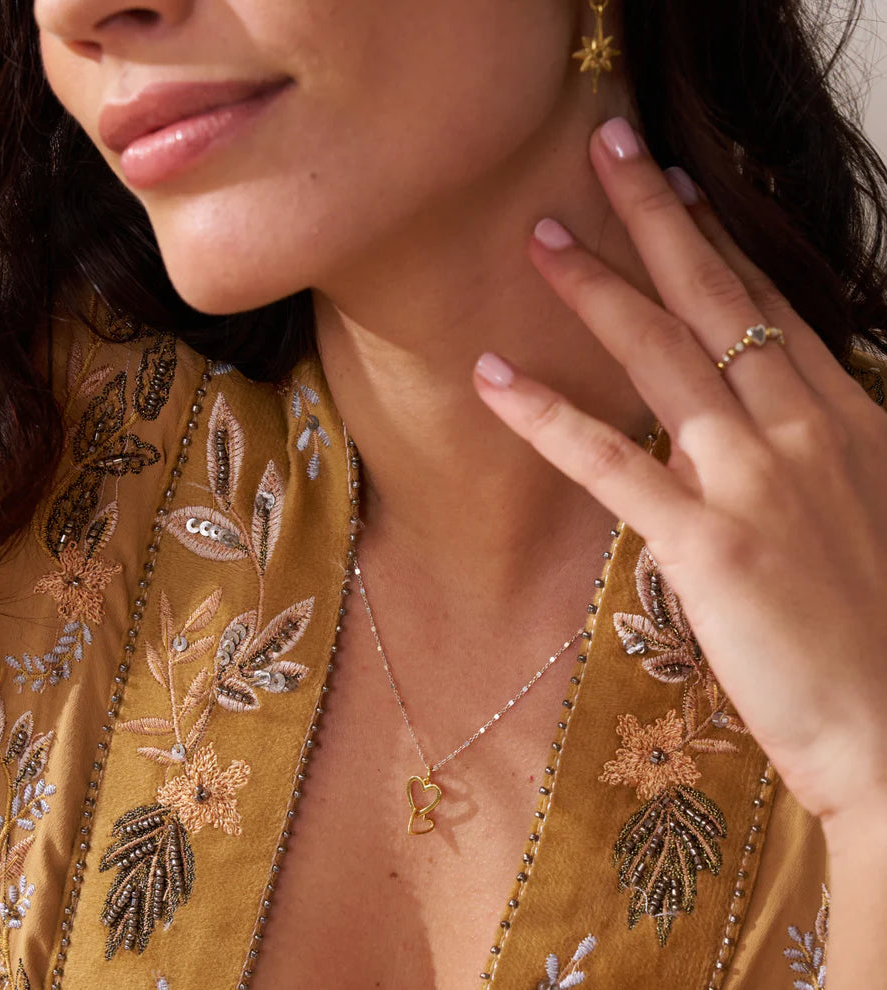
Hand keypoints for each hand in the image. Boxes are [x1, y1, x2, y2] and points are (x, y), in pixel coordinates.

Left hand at [473, 116, 886, 827]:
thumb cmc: (886, 634)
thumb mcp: (866, 516)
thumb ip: (810, 459)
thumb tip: (747, 426)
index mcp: (849, 422)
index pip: (772, 306)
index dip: (721, 240)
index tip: (680, 188)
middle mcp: (804, 433)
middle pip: (719, 302)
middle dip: (657, 219)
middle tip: (609, 149)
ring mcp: (756, 484)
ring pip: (664, 359)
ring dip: (598, 289)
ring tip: (543, 236)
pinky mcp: (710, 546)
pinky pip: (612, 463)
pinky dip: (548, 416)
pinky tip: (493, 376)